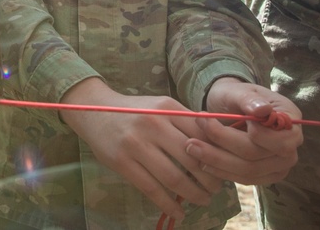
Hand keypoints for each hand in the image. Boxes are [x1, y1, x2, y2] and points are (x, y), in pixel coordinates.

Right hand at [59, 78, 222, 224]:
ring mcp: (136, 143)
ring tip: (203, 200)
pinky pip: (151, 189)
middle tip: (217, 189)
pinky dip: (169, 205)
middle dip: (210, 179)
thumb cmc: (134, 110)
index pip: (203, 135)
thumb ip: (186, 121)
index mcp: (167, 108)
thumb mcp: (161, 106)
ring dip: (194, 194)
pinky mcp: (122, 162)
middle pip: (192, 159)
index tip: (225, 168)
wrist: (95, 110)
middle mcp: (153, 123)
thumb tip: (218, 143)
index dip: (217, 155)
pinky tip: (179, 212)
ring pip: (174, 178)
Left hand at [183, 77, 301, 185]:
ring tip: (191, 148)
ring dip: (217, 161)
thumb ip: (248, 99)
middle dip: (223, 146)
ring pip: (248, 171)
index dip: (258, 137)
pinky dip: (222, 171)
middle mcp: (290, 146)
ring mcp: (279, 164)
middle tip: (193, 138)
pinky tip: (202, 162)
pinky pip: (244, 179)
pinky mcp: (264, 175)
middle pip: (259, 156)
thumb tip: (262, 110)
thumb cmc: (235, 95)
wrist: (230, 106)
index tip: (230, 121)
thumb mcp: (238, 90)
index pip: (283, 140)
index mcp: (291, 119)